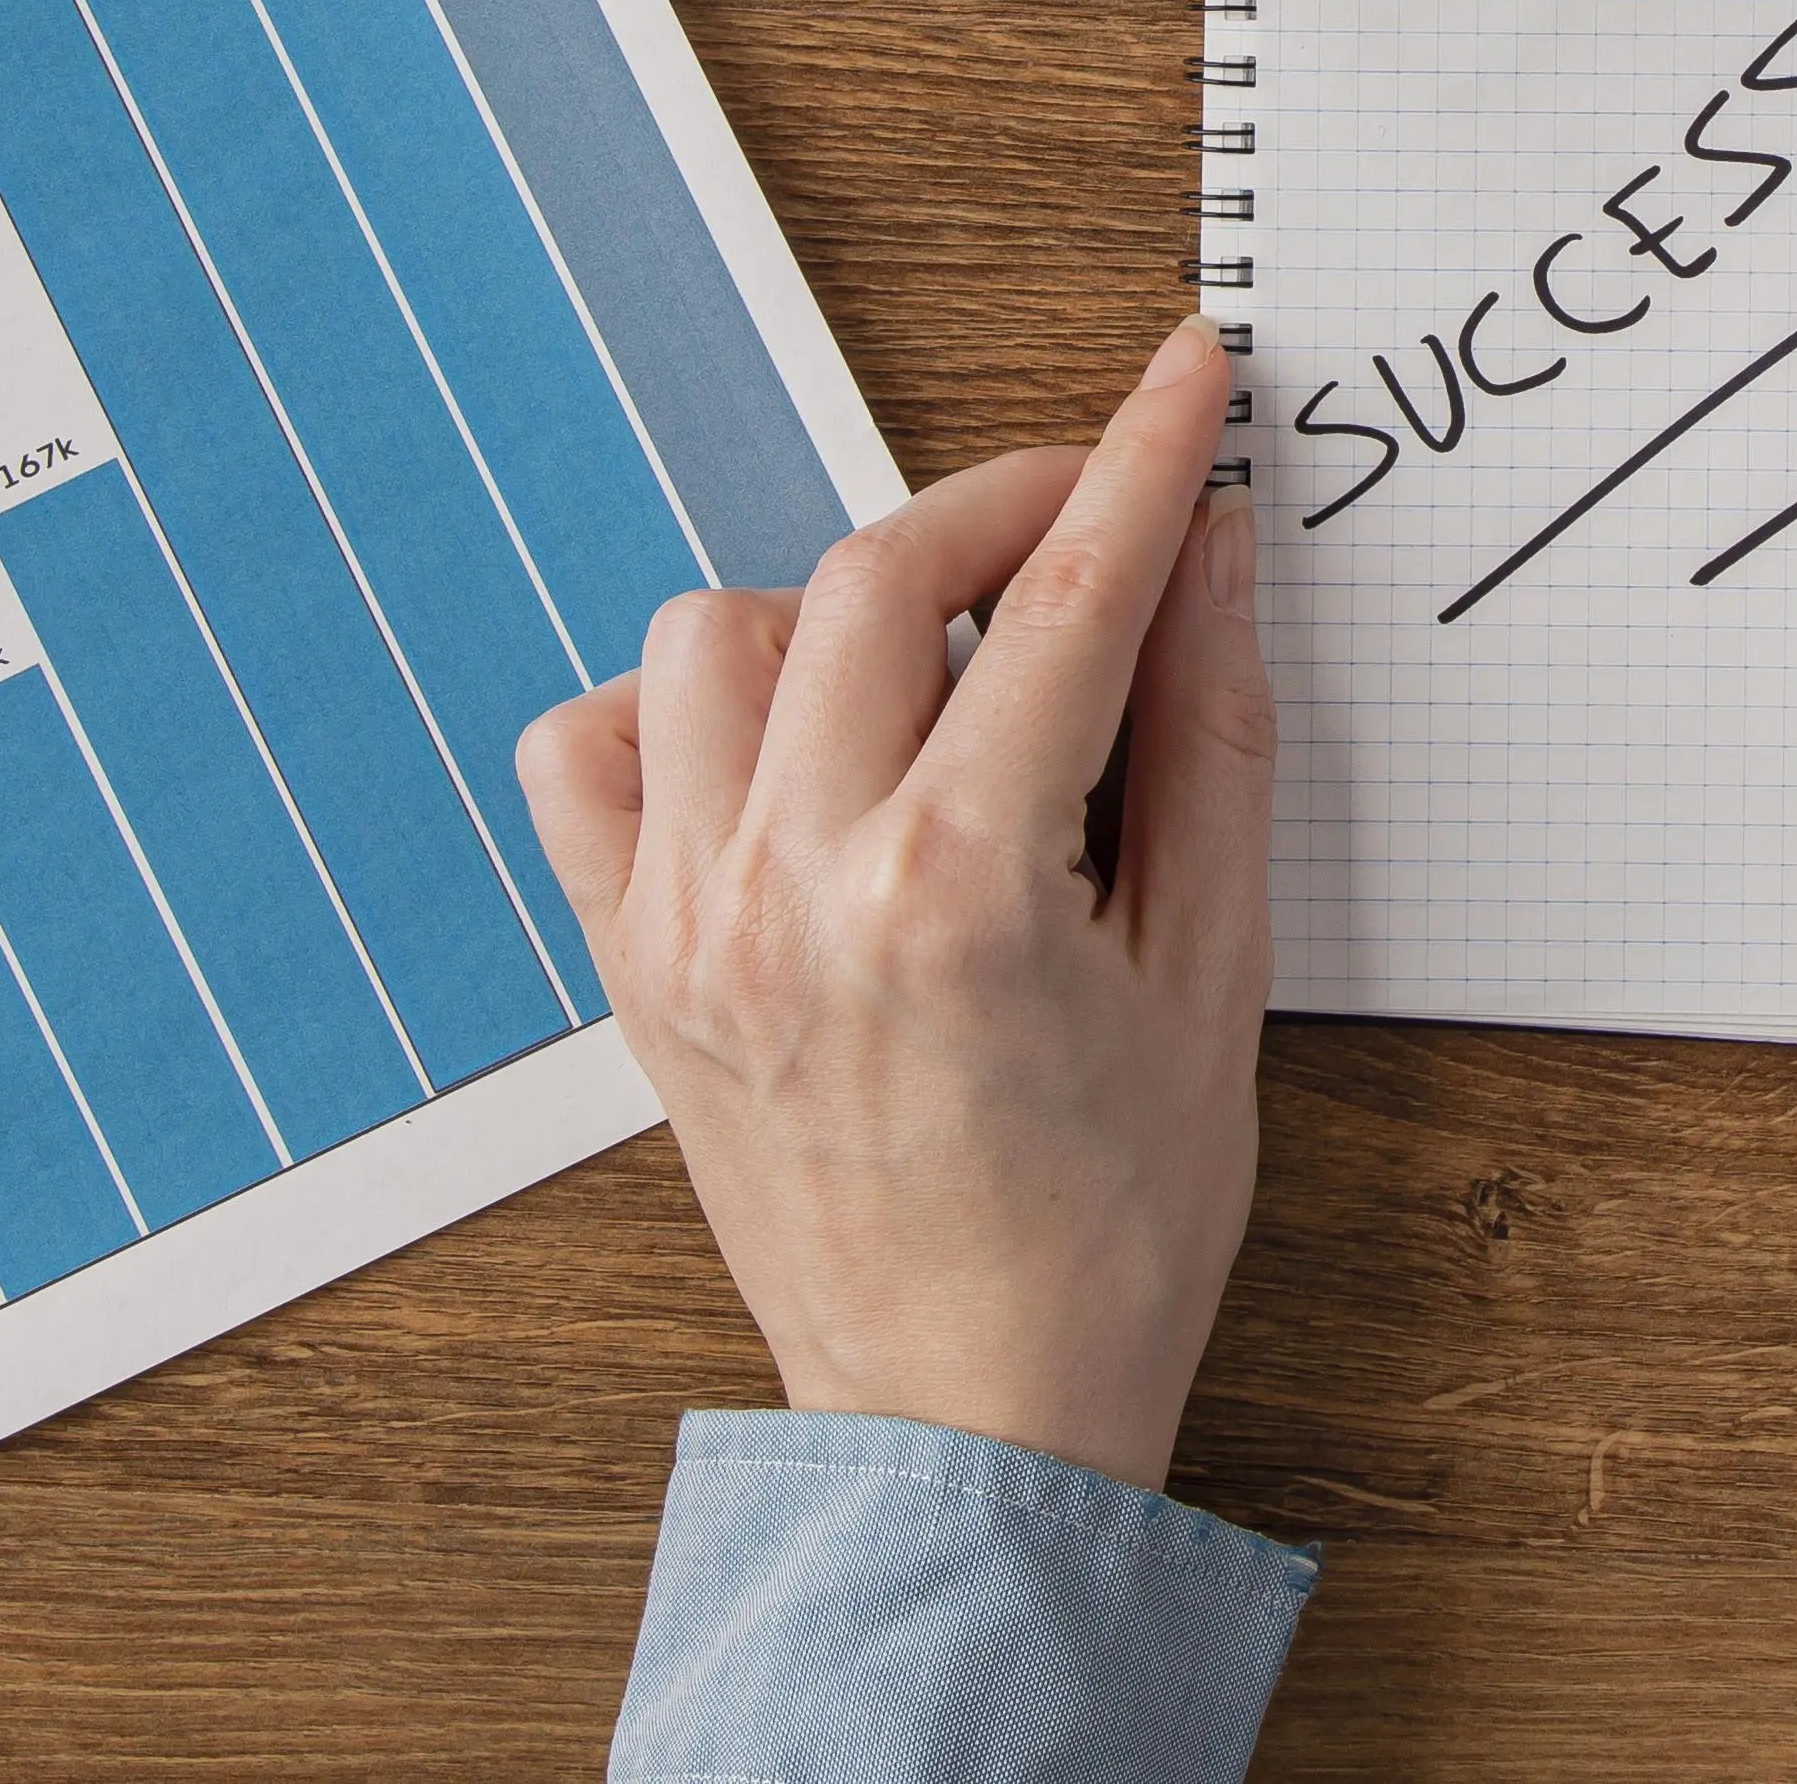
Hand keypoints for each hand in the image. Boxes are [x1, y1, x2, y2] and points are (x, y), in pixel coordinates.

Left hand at [519, 321, 1272, 1490]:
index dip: (1137, 460)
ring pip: (718, 632)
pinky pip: (584, 752)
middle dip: (1002, 506)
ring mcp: (689, 923)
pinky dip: (673, 710)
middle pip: (879, 573)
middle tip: (1087, 517)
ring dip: (837, 607)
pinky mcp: (630, 965)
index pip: (1062, 599)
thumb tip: (1205, 552)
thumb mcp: (1212, 972)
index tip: (1180, 381)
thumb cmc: (1108, 1229)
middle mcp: (797, 887)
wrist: (965, 1416)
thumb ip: (1209, 737)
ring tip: (935, 673)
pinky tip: (783, 749)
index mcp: (960, 892)